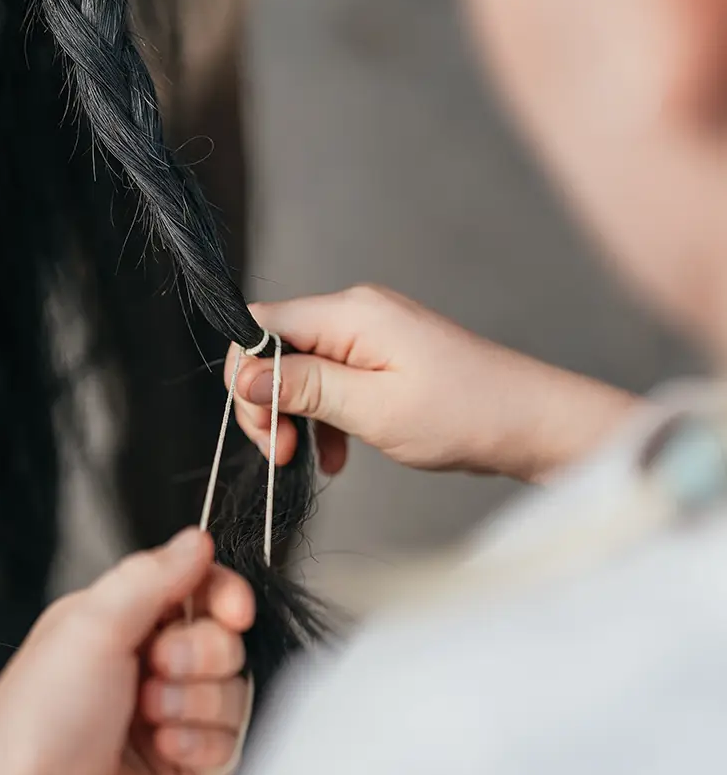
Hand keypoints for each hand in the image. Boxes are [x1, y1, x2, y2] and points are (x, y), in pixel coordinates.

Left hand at [0, 528, 254, 774]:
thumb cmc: (40, 726)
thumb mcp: (88, 626)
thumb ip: (152, 576)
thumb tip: (198, 538)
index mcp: (112, 622)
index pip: (192, 587)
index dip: (221, 595)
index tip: (232, 610)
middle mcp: (139, 668)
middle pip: (222, 637)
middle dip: (202, 654)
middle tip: (160, 671)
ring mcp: (163, 720)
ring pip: (231, 689)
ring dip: (199, 703)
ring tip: (152, 723)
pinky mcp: (183, 771)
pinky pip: (232, 742)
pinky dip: (205, 745)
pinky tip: (166, 755)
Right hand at [231, 285, 639, 484]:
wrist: (530, 424)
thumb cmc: (465, 414)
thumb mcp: (373, 409)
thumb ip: (305, 388)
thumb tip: (245, 375)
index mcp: (352, 313)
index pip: (263, 323)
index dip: (248, 374)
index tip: (265, 426)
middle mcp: (357, 314)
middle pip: (277, 348)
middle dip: (268, 402)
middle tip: (283, 454)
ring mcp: (372, 336)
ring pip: (301, 371)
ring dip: (295, 417)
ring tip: (309, 461)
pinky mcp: (384, 360)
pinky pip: (332, 383)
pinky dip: (325, 419)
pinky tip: (336, 456)